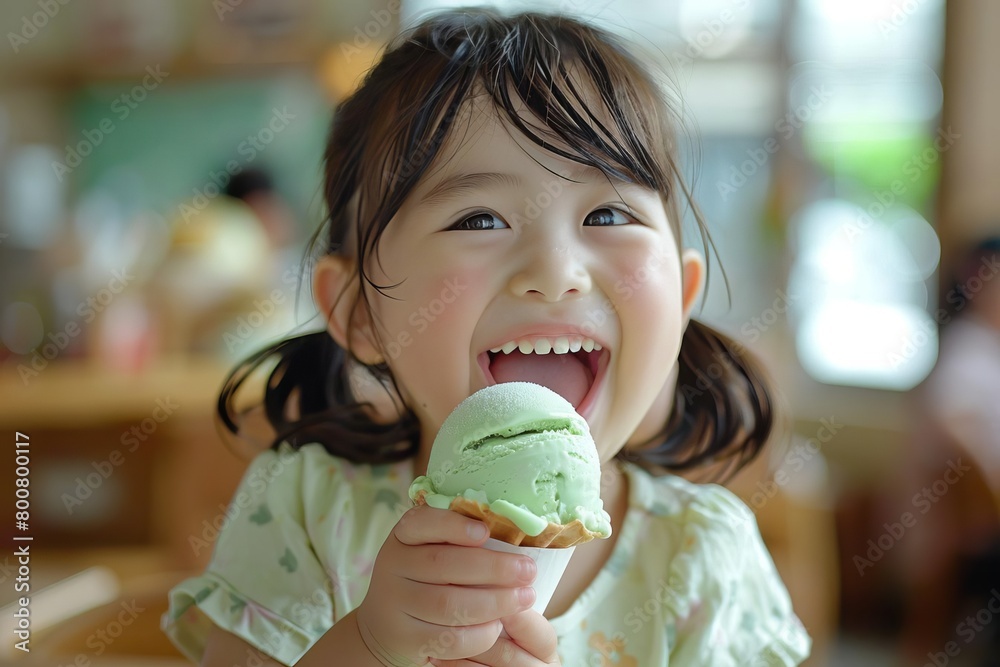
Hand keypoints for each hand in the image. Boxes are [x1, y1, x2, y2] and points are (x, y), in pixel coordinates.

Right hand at [355, 504, 537, 665]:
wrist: (390, 624)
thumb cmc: (428, 578)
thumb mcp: (432, 550)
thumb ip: (460, 542)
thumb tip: (513, 531)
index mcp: (403, 536)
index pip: (421, 522)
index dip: (453, 526)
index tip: (486, 532)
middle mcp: (392, 566)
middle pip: (443, 565)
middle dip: (493, 568)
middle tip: (528, 571)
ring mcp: (395, 604)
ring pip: (448, 604)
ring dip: (494, 602)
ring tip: (524, 598)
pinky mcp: (405, 638)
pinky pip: (448, 638)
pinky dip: (479, 633)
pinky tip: (498, 626)